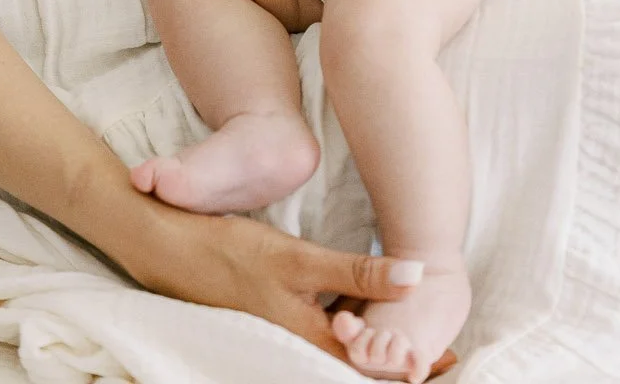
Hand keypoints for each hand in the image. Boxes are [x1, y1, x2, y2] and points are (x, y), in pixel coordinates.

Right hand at [127, 197, 423, 362]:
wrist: (170, 250)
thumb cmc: (233, 252)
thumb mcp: (299, 259)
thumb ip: (359, 271)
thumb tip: (417, 277)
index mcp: (308, 343)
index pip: (371, 368)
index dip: (410, 366)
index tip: (449, 360)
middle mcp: (296, 352)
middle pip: (357, 369)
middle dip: (396, 365)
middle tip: (443, 358)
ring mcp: (283, 342)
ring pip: (338, 357)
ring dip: (374, 354)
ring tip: (415, 347)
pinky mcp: (273, 329)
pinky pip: (320, 344)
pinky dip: (348, 339)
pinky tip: (362, 324)